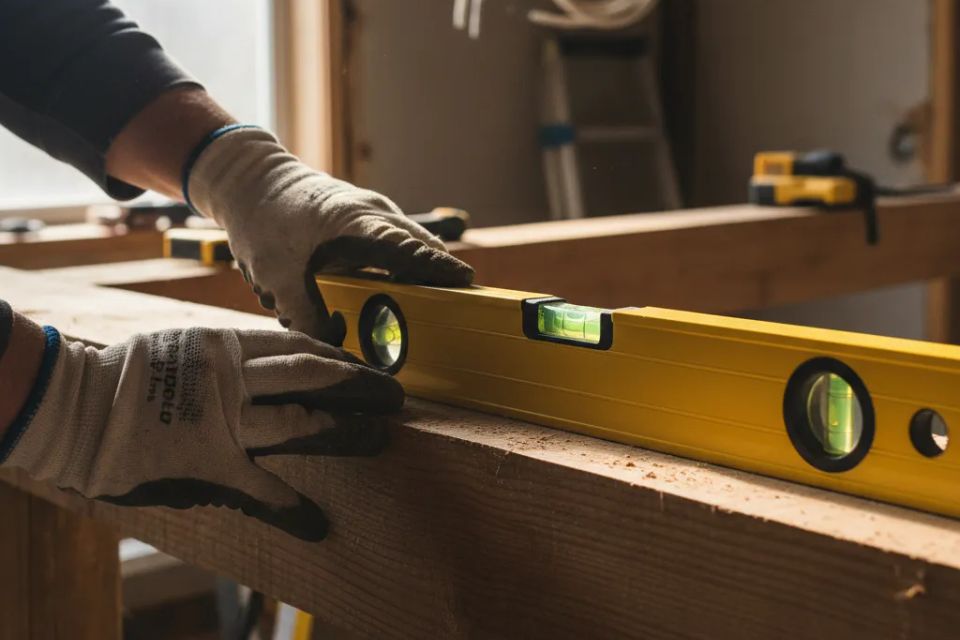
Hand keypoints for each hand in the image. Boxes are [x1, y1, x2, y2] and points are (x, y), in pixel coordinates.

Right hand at [3, 325, 402, 540]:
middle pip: (314, 377)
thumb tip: (267, 362)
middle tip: (394, 395)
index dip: (339, 358)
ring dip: (345, 429)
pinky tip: (317, 523)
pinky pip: (262, 489)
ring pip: (301, 421)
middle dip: (359, 386)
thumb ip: (227, 356)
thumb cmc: (126, 376)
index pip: (299, 348)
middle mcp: (235, 377)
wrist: (75, 407)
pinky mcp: (212, 464)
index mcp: (227, 344)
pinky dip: (290, 508)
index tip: (366, 366)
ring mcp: (226, 421)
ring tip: (380, 435)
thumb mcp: (183, 346)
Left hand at [185, 126, 474, 343]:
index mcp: (357, 222)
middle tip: (458, 311)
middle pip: (422, 247)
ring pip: (412, 245)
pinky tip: (398, 293)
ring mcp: (374, 213)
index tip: (464, 285)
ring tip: (434, 309)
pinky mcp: (368, 220)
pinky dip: (404, 268)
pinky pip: (398, 245)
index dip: (437, 269)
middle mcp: (375, 213)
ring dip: (423, 274)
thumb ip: (307, 318)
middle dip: (441, 278)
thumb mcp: (278, 277)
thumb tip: (336, 353)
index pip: (409, 248)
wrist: (251, 181)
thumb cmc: (264, 221)